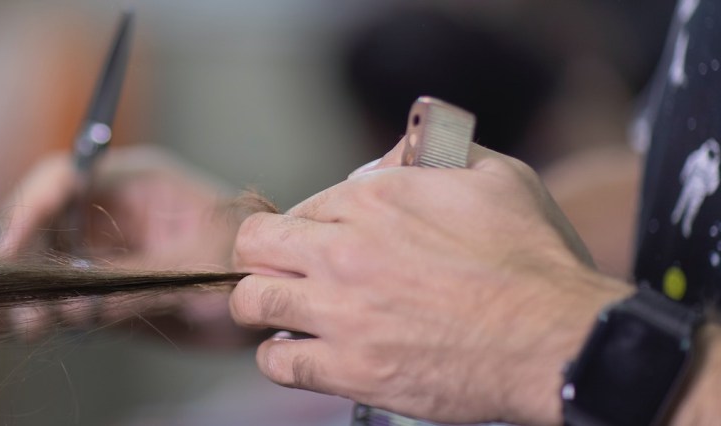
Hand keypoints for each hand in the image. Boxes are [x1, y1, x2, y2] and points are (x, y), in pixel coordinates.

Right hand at [0, 146, 252, 344]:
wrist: (270, 305)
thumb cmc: (248, 266)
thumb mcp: (195, 271)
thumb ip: (134, 284)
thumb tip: (78, 305)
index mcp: (134, 183)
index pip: (66, 178)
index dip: (32, 207)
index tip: (13, 246)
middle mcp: (110, 214)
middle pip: (43, 222)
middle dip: (27, 259)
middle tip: (29, 305)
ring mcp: (103, 254)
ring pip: (44, 265)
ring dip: (28, 293)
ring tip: (28, 325)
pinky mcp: (101, 293)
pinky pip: (56, 298)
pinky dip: (30, 312)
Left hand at [229, 140, 631, 423]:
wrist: (557, 339)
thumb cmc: (533, 260)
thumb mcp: (495, 175)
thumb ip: (434, 157)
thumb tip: (395, 157)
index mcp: (375, 198)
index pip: (299, 209)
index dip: (305, 229)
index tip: (318, 245)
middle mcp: (345, 250)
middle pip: (253, 246)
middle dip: (263, 258)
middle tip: (284, 274)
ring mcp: (341, 312)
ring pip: (250, 302)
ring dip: (263, 306)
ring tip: (288, 315)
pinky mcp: (350, 369)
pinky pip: (277, 362)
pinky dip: (280, 358)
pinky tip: (303, 353)